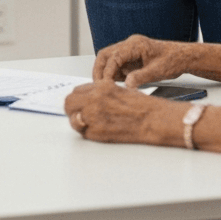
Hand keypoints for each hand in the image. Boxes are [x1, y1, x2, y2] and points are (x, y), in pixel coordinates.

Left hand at [65, 81, 182, 146]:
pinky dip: (88, 132)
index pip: (77, 90)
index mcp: (101, 87)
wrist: (152, 120)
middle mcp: (94, 99)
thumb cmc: (142, 106)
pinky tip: (99, 130)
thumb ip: (101, 93)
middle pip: (69, 102)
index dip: (78, 98)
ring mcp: (94, 115)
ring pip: (72, 117)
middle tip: (78, 114)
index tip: (80, 103)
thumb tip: (89, 98)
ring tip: (88, 123)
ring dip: (77, 121)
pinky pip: (83, 132)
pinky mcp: (96, 131)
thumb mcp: (119, 90)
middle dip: (72, 108)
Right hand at [93, 34, 192, 87]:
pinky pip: (117, 65)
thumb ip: (141, 77)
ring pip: (109, 59)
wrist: (183, 57)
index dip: (107, 71)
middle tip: (98, 86)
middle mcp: (130, 45)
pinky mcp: (131, 58)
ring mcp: (129, 51)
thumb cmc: (173, 60)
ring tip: (105, 88)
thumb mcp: (158, 71)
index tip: (105, 84)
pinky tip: (116, 86)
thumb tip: (127, 85)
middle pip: (106, 55)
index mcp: (135, 44)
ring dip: (105, 73)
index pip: (114, 56)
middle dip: (100, 70)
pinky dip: (113, 75)